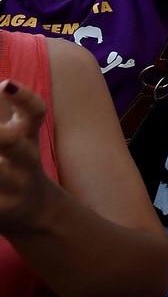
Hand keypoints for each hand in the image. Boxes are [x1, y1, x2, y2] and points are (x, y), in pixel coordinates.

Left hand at [0, 80, 51, 232]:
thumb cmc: (12, 165)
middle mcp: (25, 161)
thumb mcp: (16, 137)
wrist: (33, 212)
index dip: (24, 98)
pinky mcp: (2, 211)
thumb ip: (2, 112)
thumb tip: (0, 86)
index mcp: (27, 138)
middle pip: (12, 142)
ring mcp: (13, 188)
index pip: (35, 113)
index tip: (5, 84)